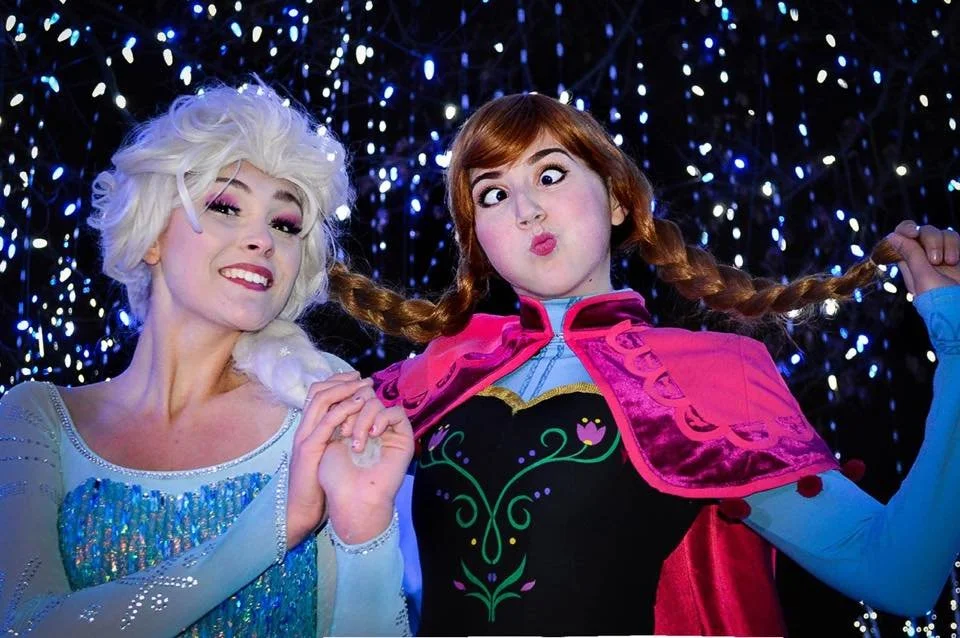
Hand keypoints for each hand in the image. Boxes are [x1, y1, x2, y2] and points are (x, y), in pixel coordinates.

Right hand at [285, 372, 372, 548]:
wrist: (300, 511)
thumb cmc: (316, 487)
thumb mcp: (324, 457)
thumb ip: (332, 440)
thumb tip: (350, 426)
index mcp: (306, 430)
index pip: (316, 394)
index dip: (336, 382)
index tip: (356, 378)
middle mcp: (303, 429)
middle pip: (317, 391)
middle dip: (342, 380)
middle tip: (363, 378)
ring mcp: (304, 437)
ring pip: (321, 400)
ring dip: (345, 389)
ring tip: (364, 386)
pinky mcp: (309, 449)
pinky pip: (327, 422)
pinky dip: (344, 409)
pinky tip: (359, 405)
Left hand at [317, 388, 414, 544]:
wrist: (350, 499)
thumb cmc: (335, 476)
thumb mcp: (325, 439)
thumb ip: (333, 414)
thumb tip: (342, 390)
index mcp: (352, 423)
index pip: (350, 396)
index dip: (340, 398)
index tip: (331, 418)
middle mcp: (370, 424)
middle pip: (363, 395)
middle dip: (349, 409)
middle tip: (343, 433)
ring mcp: (387, 430)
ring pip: (377, 402)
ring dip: (361, 418)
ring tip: (356, 443)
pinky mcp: (403, 437)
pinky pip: (396, 412)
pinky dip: (382, 418)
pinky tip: (372, 435)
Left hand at [886, 221, 959, 295]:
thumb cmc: (942, 300)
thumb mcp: (924, 278)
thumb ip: (911, 255)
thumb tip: (892, 236)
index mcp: (908, 263)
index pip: (901, 237)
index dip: (905, 230)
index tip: (913, 232)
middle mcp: (924, 257)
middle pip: (922, 232)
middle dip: (930, 240)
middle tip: (935, 260)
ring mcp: (942, 255)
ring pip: (941, 233)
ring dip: (946, 243)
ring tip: (950, 262)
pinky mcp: (957, 255)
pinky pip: (954, 239)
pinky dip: (955, 245)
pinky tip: (955, 259)